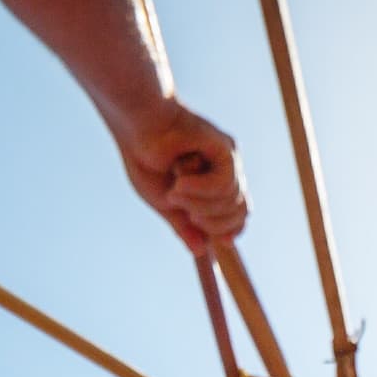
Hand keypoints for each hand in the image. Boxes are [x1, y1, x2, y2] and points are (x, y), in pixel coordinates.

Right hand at [114, 98, 249, 247]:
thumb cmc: (145, 157)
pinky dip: (200, 188)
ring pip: (231, 200)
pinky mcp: (225, 147)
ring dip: (199, 203)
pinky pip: (225, 184)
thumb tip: (200, 251)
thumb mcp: (162, 201)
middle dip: (212, 223)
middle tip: (185, 212)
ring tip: (175, 189)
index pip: (238, 214)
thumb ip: (183, 225)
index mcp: (213, 183)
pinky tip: (180, 179)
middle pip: (240, 212)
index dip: (229, 230)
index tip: (215, 241)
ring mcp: (227, 158)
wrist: (136, 125)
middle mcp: (225, 169)